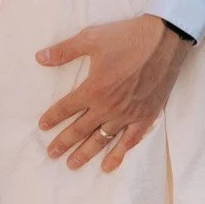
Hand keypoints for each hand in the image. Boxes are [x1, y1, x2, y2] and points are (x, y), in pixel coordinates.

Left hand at [36, 14, 188, 170]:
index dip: (52, 117)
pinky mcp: (145, 117)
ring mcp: (127, 115)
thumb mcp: (91, 38)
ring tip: (72, 165)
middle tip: (51, 154)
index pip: (66, 108)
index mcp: (93, 89)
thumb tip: (39, 58)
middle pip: (80, 129)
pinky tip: (108, 166)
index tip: (42, 126)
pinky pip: (129, 141)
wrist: (165, 40)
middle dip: (63, 142)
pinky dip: (118, 155)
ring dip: (85, 153)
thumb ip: (64, 51)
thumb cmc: (127, 37)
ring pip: (101, 140)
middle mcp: (108, 107)